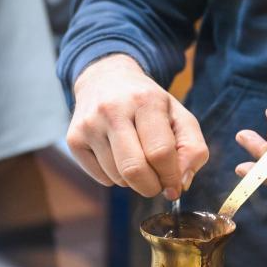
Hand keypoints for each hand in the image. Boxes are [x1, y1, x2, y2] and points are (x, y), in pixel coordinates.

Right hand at [67, 54, 208, 198]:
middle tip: (157, 185)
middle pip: (134, 170)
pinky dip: (115, 177)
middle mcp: (113, 110)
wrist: (105, 79)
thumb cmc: (148, 104)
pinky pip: (101, 178)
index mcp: (146, 100)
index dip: (171, 177)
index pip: (160, 152)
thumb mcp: (179, 115)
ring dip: (133, 181)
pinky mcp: (74, 139)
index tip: (174, 186)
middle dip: (151, 187)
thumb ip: (192, 149)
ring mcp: (89, 124)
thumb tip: (181, 183)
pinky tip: (117, 156)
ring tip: (136, 159)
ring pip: (117, 178)